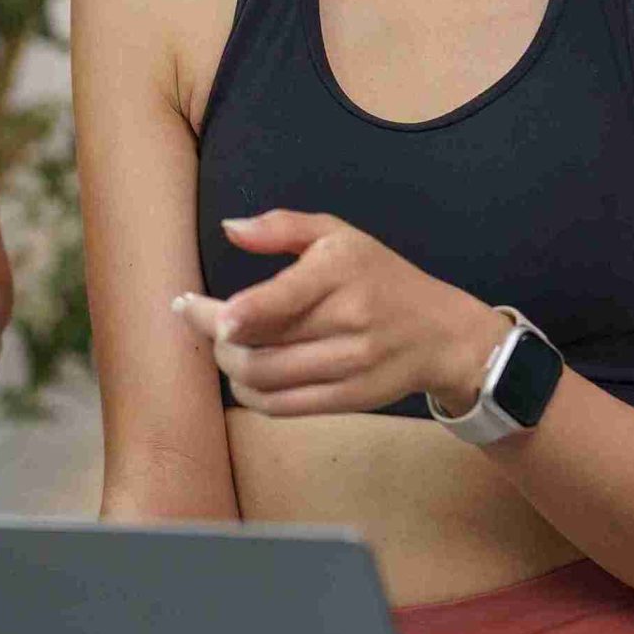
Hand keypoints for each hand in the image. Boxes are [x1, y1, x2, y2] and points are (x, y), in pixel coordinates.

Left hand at [171, 210, 507, 418]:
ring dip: (229, 365)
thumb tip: (230, 228)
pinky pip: (282, 406)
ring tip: (223, 345)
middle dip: (216, 336)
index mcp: (340, 273)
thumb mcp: (339, 235)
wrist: (442, 334)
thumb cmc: (381, 277)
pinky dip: (250, 393)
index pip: (279, 300)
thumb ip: (282, 227)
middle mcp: (348, 322)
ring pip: (265, 378)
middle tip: (201, 319)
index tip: (190, 307)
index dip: (232, 313)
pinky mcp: (349, 399)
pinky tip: (243, 374)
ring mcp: (349, 365)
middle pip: (260, 344)